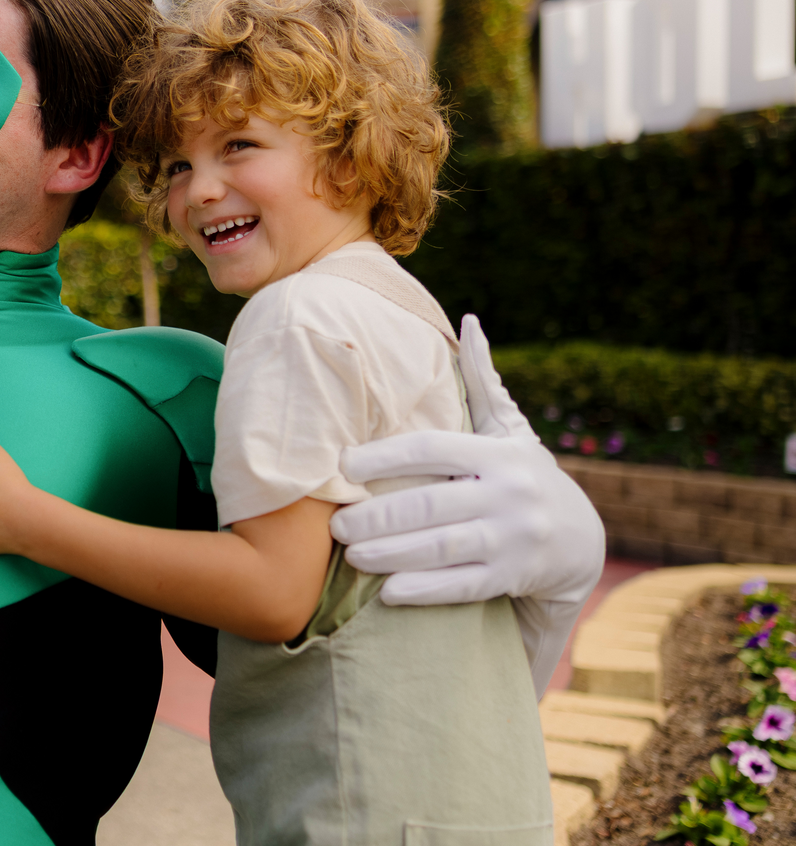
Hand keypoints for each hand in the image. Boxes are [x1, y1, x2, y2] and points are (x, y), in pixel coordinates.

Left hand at [330, 315, 603, 607]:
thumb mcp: (509, 428)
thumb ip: (482, 381)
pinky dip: (423, 589)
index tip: (344, 466)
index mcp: (498, 452)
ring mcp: (514, 539)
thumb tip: (468, 322)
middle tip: (337, 524)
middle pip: (431, 504)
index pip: (432, 449)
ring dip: (390, 554)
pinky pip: (462, 586)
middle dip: (378, 516)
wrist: (578, 541)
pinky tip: (387, 592)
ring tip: (351, 556)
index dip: (385, 456)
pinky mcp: (513, 577)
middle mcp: (509, 494)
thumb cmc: (522, 474)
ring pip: (442, 548)